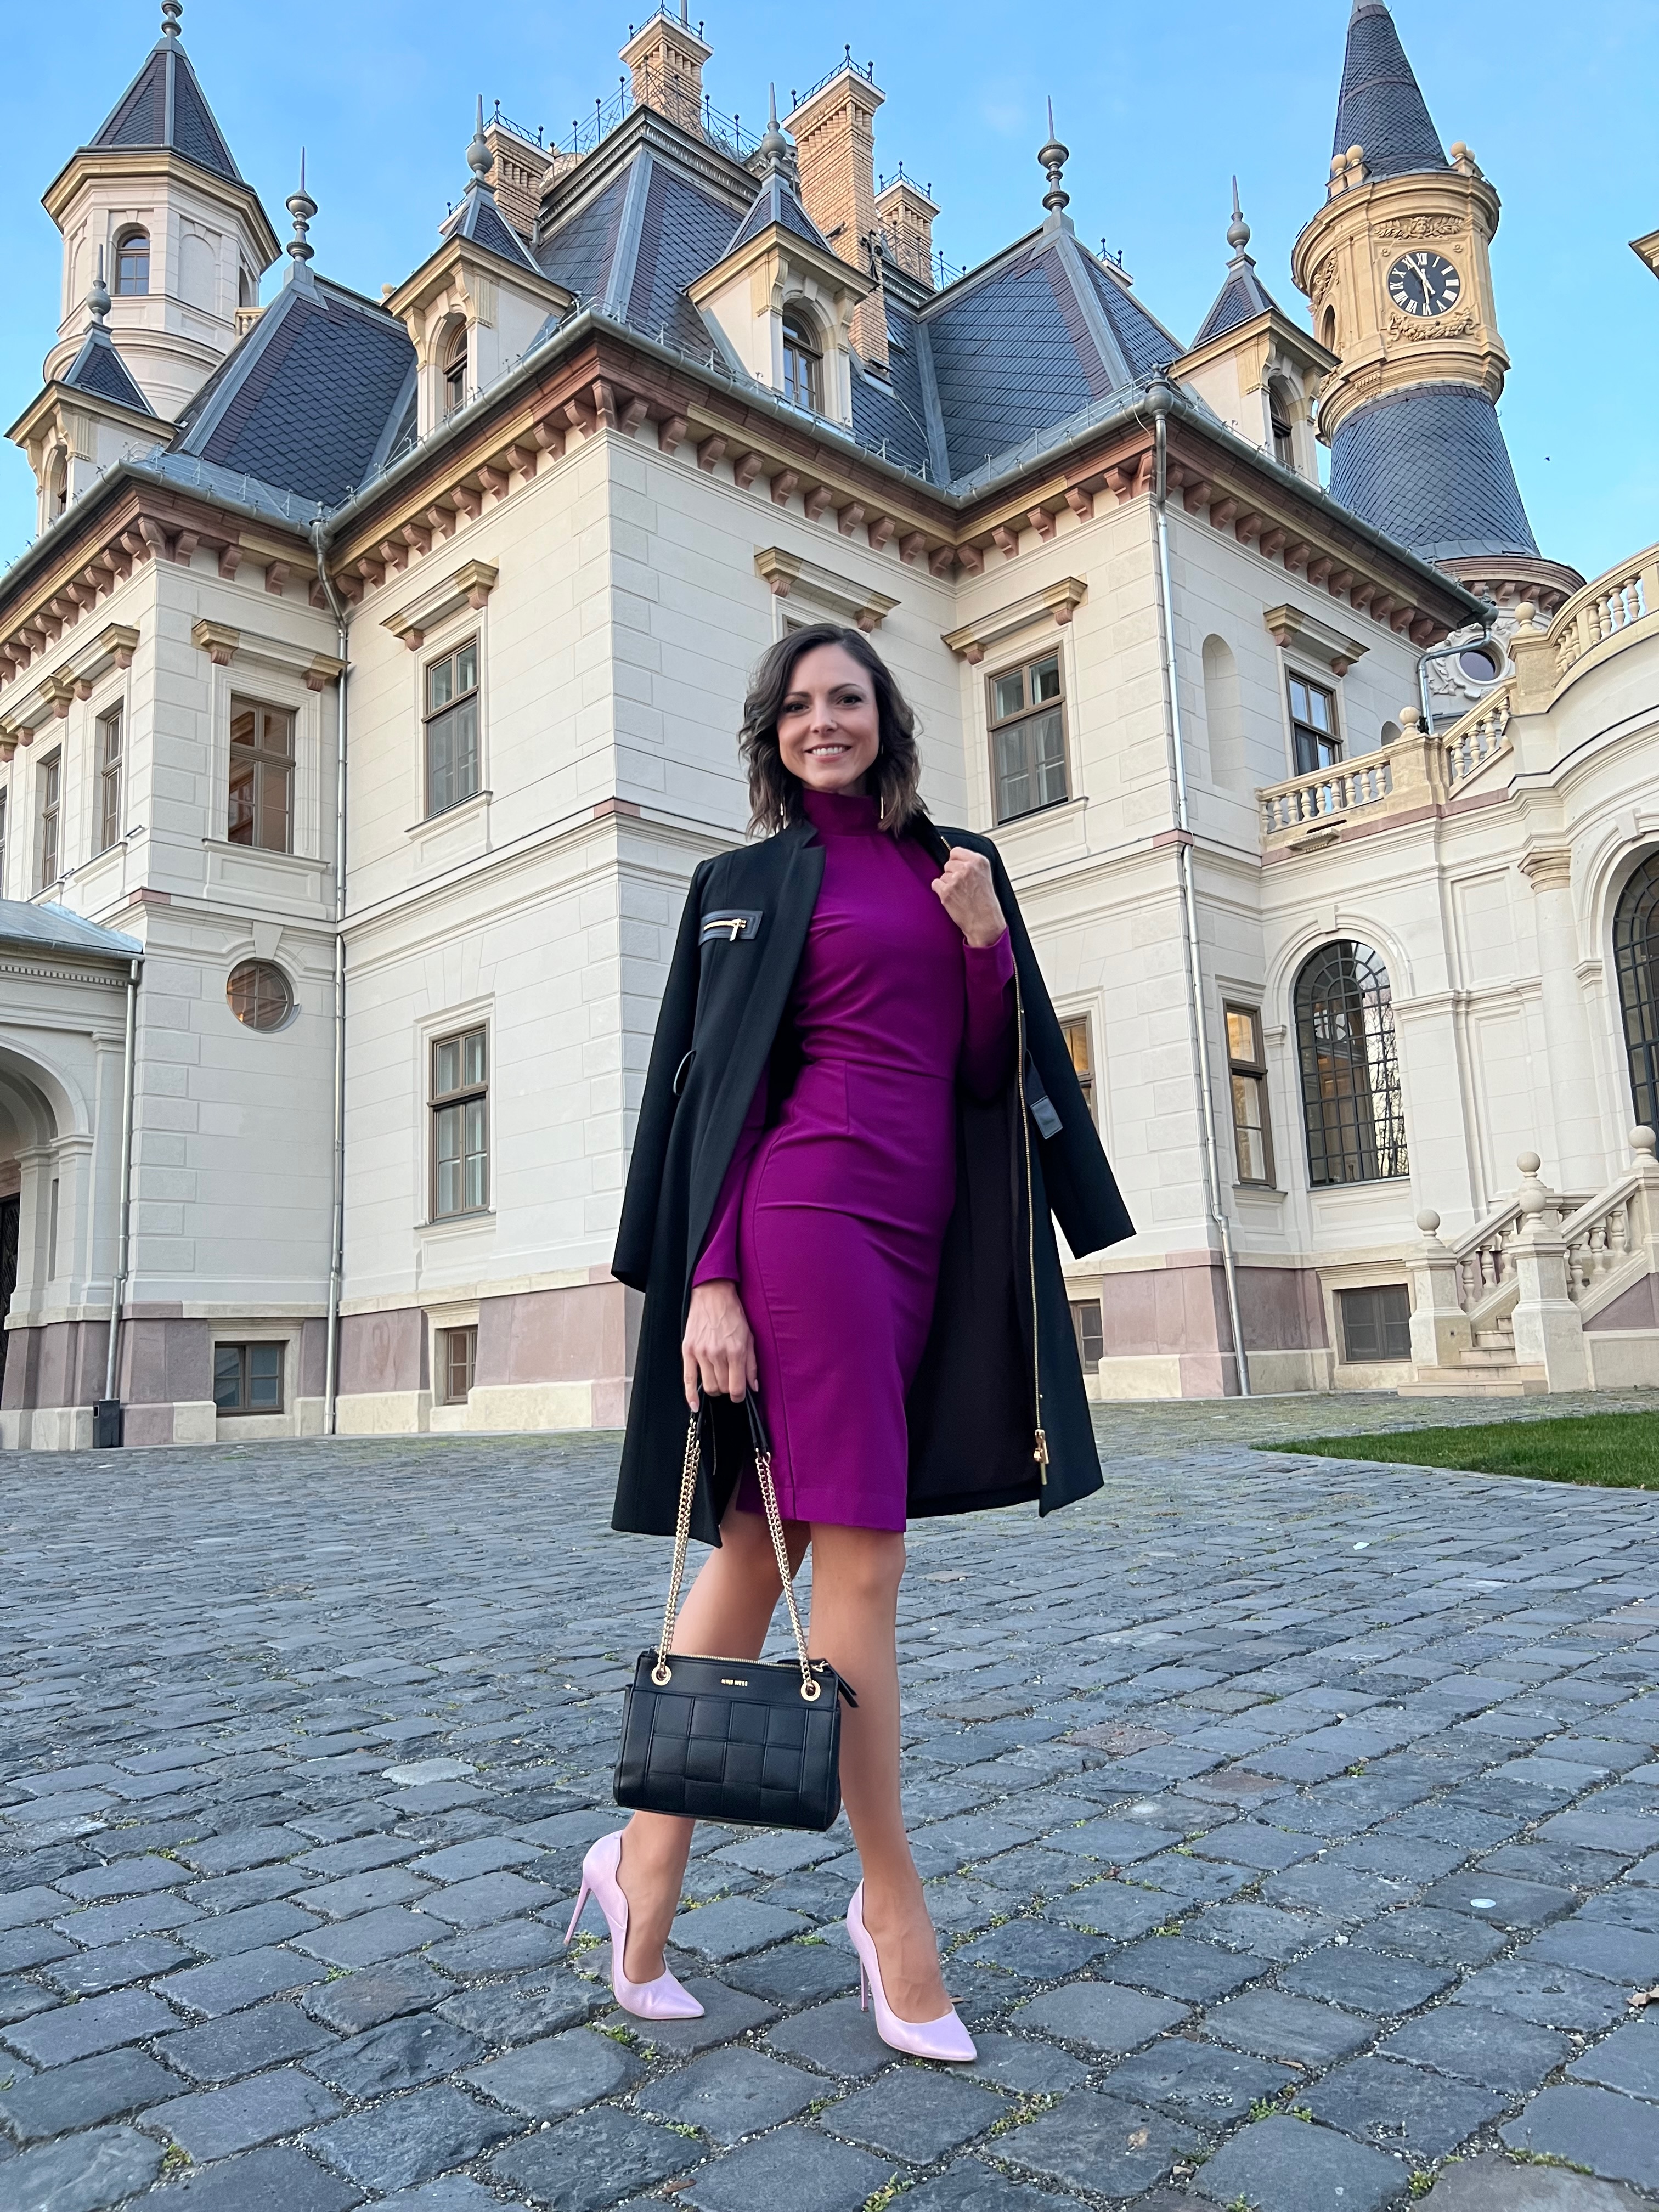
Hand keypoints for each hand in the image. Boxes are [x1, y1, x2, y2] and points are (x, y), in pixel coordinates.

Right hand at [682, 1280, 757, 1408]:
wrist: (713, 1295)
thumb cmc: (733, 1314)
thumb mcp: (749, 1337)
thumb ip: (752, 1364)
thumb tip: (753, 1386)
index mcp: (735, 1351)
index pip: (737, 1388)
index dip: (740, 1396)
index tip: (740, 1394)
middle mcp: (718, 1354)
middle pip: (722, 1389)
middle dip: (728, 1389)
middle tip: (730, 1381)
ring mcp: (701, 1353)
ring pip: (708, 1386)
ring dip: (715, 1389)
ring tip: (719, 1380)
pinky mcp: (688, 1350)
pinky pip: (688, 1379)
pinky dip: (691, 1396)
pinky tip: (695, 1405)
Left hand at [933, 847, 1006, 948]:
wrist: (985, 922)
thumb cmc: (986, 903)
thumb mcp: (985, 876)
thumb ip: (971, 865)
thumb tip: (955, 860)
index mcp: (979, 861)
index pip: (956, 851)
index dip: (955, 861)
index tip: (958, 869)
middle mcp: (967, 868)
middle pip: (947, 864)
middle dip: (952, 874)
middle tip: (963, 887)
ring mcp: (956, 880)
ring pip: (942, 875)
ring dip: (947, 884)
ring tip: (960, 894)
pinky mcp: (946, 892)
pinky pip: (935, 884)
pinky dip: (940, 891)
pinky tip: (952, 898)